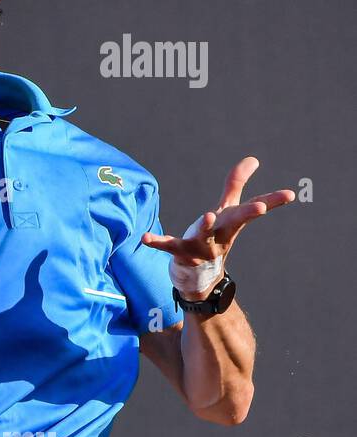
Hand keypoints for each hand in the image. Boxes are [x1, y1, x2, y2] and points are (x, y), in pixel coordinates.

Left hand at [140, 156, 294, 299]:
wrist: (200, 277)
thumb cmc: (215, 237)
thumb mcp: (226, 211)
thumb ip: (236, 185)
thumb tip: (253, 159)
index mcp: (231, 223)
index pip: (253, 209)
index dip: (271, 201)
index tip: (290, 194)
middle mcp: (220, 234)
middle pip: (235, 222)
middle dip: (248, 214)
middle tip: (262, 208)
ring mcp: (201, 245)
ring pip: (204, 235)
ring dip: (206, 226)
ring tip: (207, 215)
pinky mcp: (180, 252)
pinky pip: (168, 246)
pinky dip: (157, 242)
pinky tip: (145, 238)